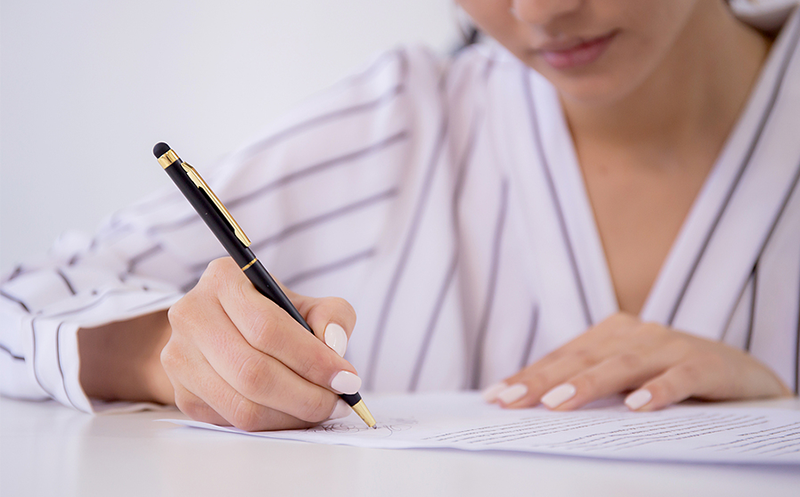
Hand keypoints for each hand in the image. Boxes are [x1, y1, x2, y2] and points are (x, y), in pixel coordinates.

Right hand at [162, 257, 358, 430]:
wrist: (221, 330)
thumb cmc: (269, 315)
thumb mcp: (303, 303)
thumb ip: (331, 316)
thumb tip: (335, 346)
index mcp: (223, 279)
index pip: (268, 328)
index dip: (312, 359)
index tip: (346, 378)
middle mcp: (192, 314)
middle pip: (254, 372)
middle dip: (306, 395)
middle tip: (338, 402)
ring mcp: (180, 356)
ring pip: (244, 404)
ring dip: (292, 415)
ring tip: (321, 409)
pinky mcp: (181, 393)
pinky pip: (233, 421)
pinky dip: (272, 424)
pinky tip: (294, 414)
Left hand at [483, 313, 791, 410]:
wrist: (743, 375)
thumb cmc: (672, 376)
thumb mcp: (627, 380)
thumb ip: (591, 385)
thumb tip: (537, 405)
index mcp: (610, 334)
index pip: (561, 358)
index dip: (528, 376)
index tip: (495, 396)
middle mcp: (635, 334)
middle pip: (582, 359)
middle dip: (542, 380)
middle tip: (510, 401)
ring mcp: (669, 346)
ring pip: (622, 364)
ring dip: (588, 384)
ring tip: (557, 402)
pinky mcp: (705, 363)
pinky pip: (679, 377)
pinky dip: (658, 389)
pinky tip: (637, 406)